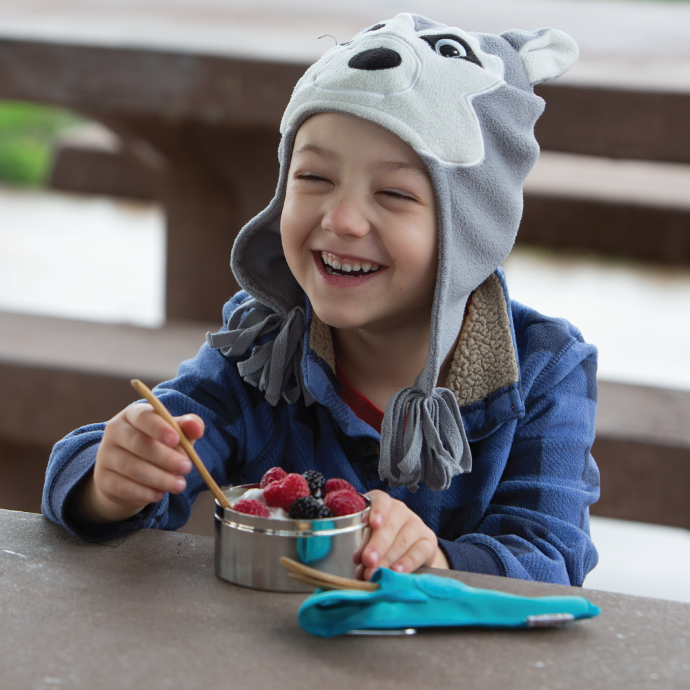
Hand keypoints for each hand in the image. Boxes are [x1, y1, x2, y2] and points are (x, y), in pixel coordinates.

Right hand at [68, 403, 203, 523]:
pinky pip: (123, 487)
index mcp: (133, 415)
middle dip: (166, 457)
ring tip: (179, 485)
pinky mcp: (103, 479)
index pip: (143, 416)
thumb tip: (196, 426)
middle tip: (186, 467)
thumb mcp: (174, 434)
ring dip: (159, 478)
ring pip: (132, 467)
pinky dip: (144, 492)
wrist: (129, 473)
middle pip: (138, 443)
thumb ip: (186, 427)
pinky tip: (160, 495)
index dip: (159, 427)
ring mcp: (106, 455)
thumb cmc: (158, 446)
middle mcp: (115, 431)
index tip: (176, 439)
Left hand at [353, 490, 448, 580]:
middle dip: (378, 545)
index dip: (377, 511)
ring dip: (388, 558)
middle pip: (390, 525)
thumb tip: (359, 561)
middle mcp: (400, 510)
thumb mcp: (369, 540)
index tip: (372, 524)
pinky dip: (407, 562)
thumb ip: (364, 548)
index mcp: (381, 504)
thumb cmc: (380, 542)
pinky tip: (397, 571)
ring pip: (402, 540)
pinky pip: (419, 551)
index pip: (381, 500)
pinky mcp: (429, 540)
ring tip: (377, 573)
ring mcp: (416, 524)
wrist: (406, 552)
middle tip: (368, 561)